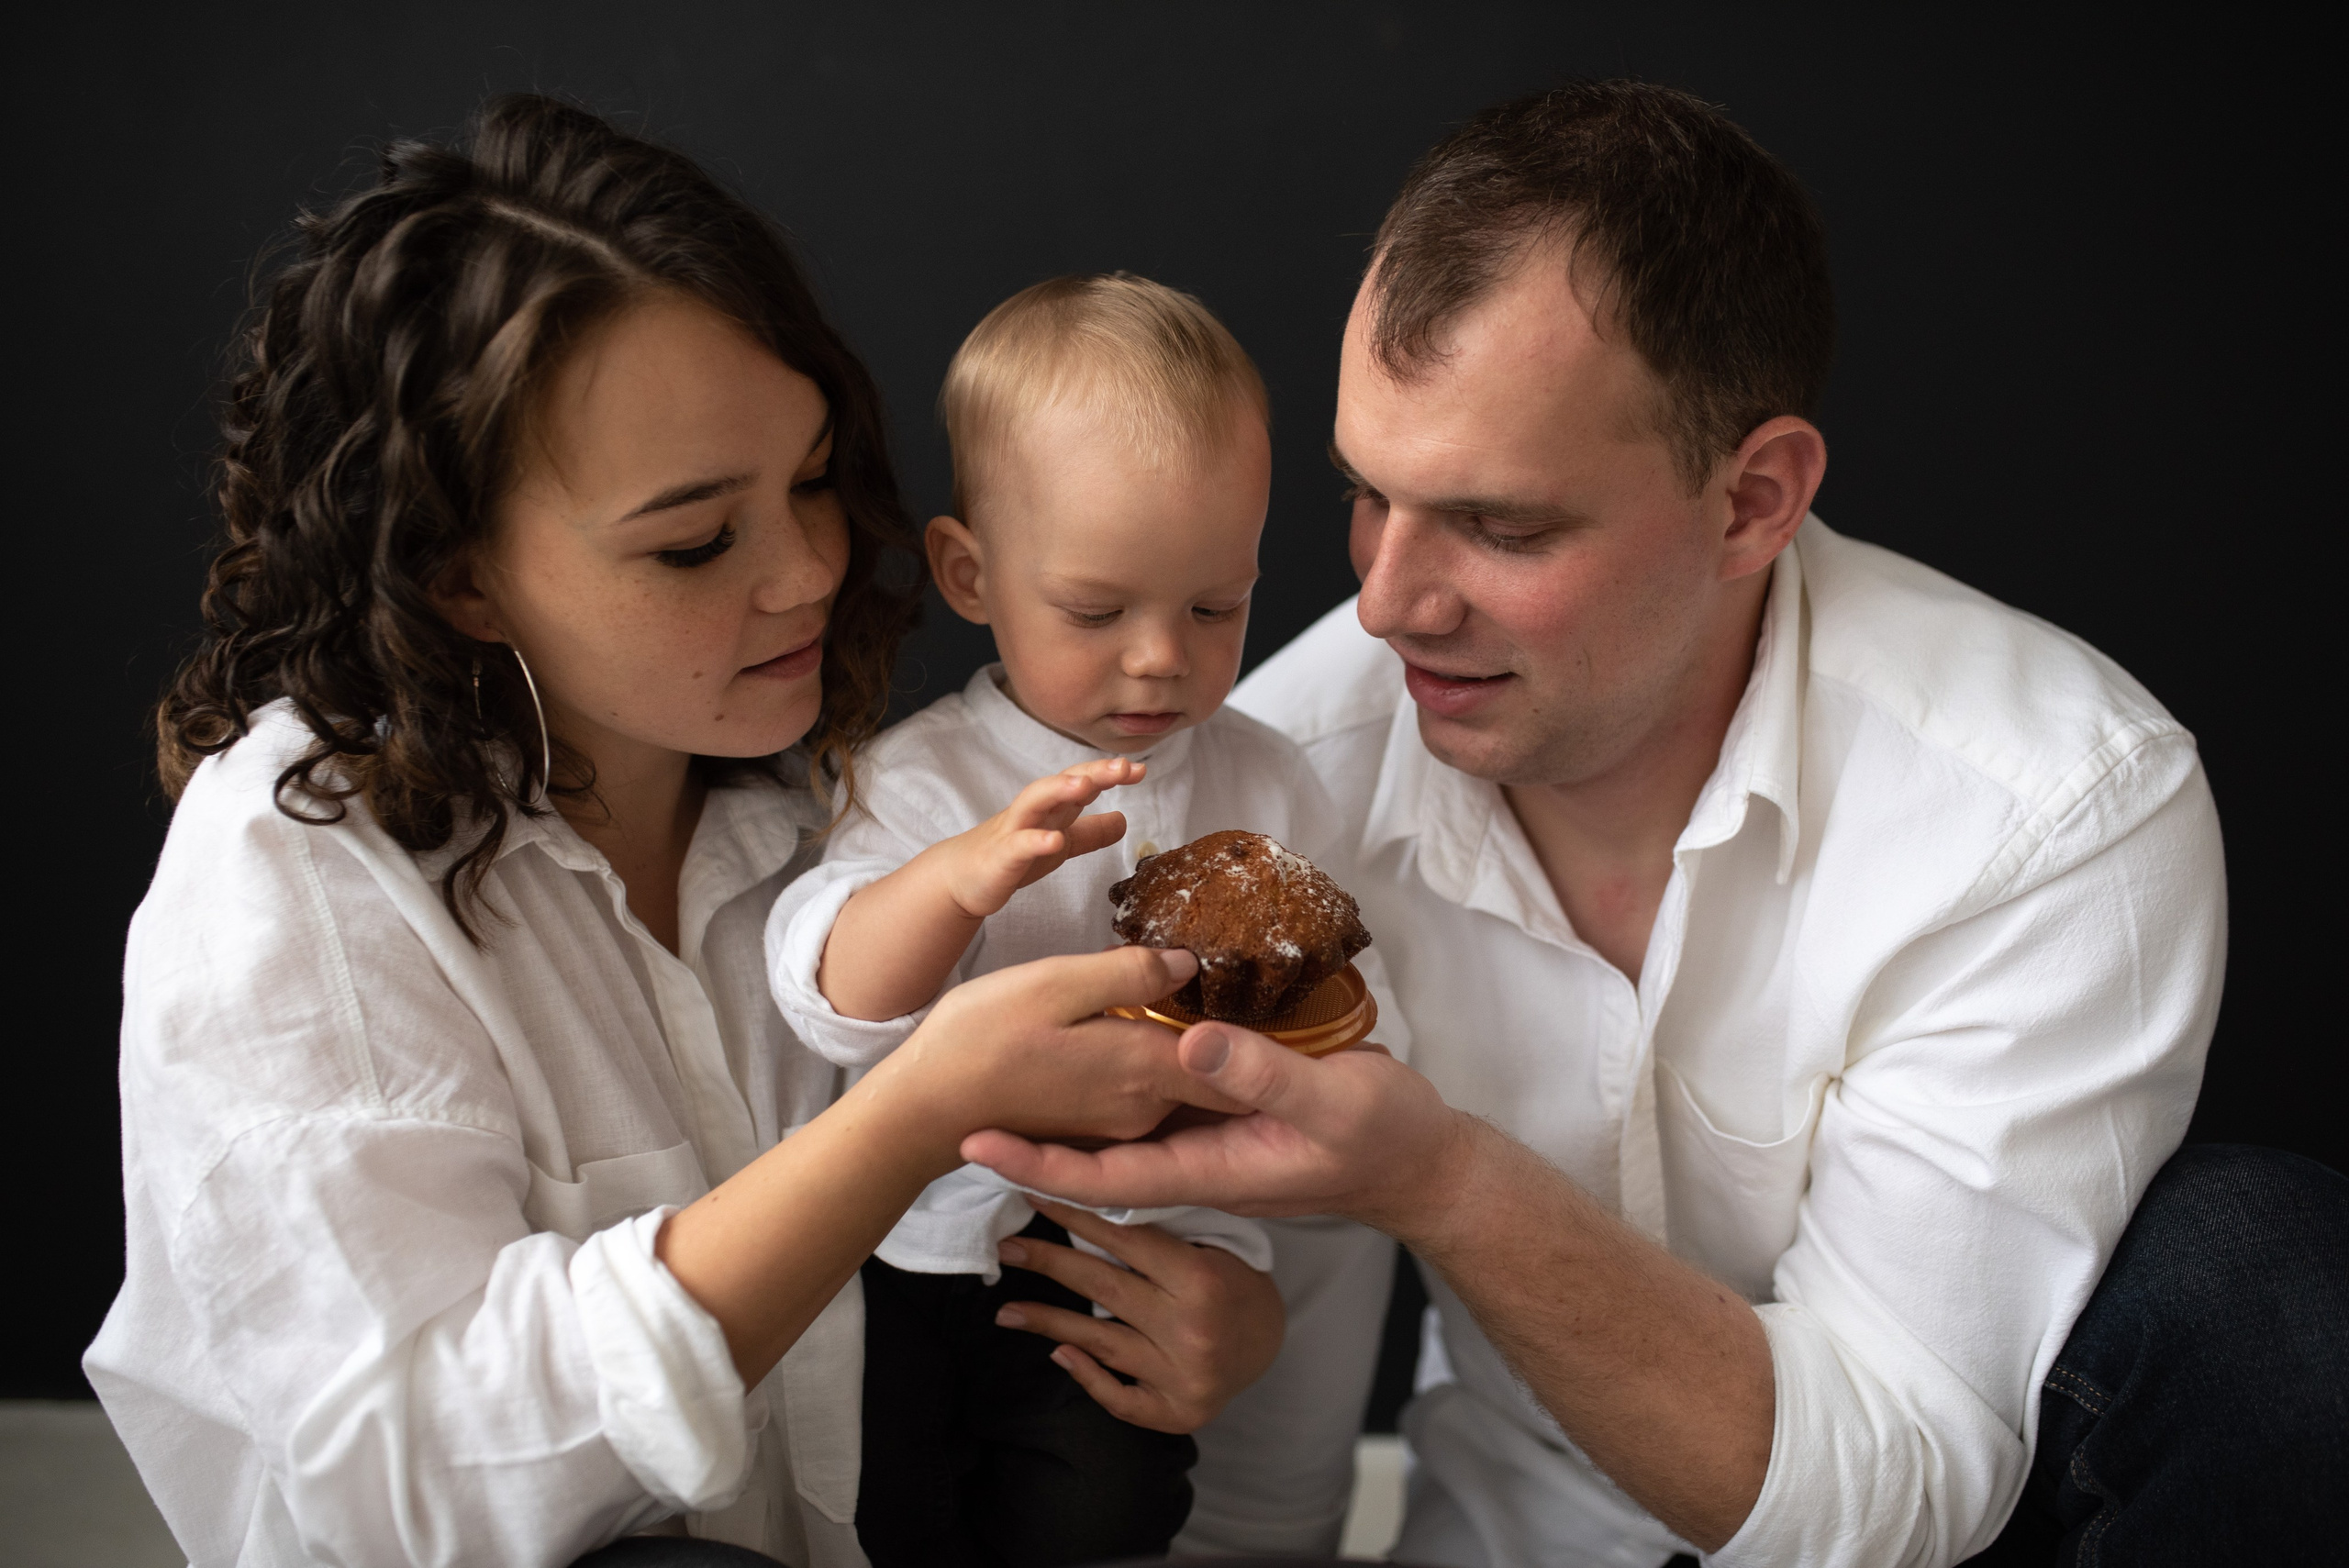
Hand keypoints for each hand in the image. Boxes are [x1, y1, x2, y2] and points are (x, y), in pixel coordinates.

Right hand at [867, 946, 1250, 1168]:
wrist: (925, 1109)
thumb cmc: (980, 1038)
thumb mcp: (1053, 984)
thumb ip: (1128, 975)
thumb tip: (1191, 962)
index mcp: (1144, 1070)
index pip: (1236, 1059)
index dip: (1270, 1036)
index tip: (1299, 1007)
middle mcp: (1144, 1108)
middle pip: (1215, 1075)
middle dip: (1244, 1045)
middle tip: (1275, 999)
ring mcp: (1118, 1124)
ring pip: (1180, 1084)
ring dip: (1202, 1055)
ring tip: (1226, 1007)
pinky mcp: (1094, 1128)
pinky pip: (1147, 1097)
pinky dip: (1160, 1070)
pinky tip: (1154, 1035)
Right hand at [930, 757, 1143, 919]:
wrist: (961, 877)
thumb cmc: (1012, 856)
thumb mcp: (1061, 844)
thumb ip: (1092, 833)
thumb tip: (1125, 819)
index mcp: (1051, 808)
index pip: (1081, 781)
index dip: (1108, 774)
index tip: (1139, 770)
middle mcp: (1033, 812)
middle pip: (1062, 783)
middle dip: (1092, 772)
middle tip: (1123, 767)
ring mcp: (1013, 831)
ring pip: (1035, 801)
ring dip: (1059, 790)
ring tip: (1086, 785)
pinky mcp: (1000, 858)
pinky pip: (1017, 846)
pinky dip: (1035, 841)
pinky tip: (1054, 841)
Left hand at [962, 1018, 1477, 1240]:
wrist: (1422, 1160)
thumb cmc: (1382, 1137)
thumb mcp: (1327, 1101)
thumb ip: (1259, 1073)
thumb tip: (1188, 1040)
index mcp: (1207, 1167)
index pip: (1101, 1177)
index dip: (1035, 1161)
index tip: (975, 1141)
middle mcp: (1196, 1156)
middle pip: (1094, 1155)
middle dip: (1029, 1135)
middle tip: (957, 1103)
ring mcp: (1209, 1137)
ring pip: (1119, 1128)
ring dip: (1063, 1108)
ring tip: (998, 1076)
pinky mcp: (1226, 1113)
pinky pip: (1156, 1103)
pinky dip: (1115, 1080)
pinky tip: (1092, 1047)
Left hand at [992, 1201, 1283, 1433]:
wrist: (1271, 1343)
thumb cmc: (1232, 1281)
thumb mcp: (1209, 1244)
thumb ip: (1158, 1232)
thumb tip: (1084, 1206)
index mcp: (1202, 1279)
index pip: (1126, 1240)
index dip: (1074, 1214)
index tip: (1032, 1194)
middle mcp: (1191, 1330)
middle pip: (1103, 1289)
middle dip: (1048, 1263)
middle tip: (1005, 1247)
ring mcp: (1183, 1376)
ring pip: (1099, 1342)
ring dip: (1047, 1323)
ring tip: (1006, 1311)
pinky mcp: (1177, 1413)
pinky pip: (1118, 1398)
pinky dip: (1086, 1376)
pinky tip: (1057, 1354)